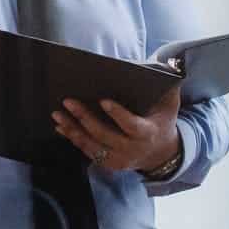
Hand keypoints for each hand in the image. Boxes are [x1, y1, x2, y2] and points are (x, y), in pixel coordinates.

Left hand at [50, 82, 181, 174]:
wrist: (160, 152)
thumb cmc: (162, 119)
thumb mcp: (170, 102)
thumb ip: (168, 83)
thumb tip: (166, 64)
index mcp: (148, 133)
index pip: (132, 126)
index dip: (118, 115)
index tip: (102, 101)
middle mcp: (132, 150)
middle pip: (105, 136)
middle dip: (85, 118)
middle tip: (68, 101)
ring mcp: (119, 160)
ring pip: (92, 146)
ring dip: (73, 130)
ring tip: (58, 113)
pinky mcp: (108, 164)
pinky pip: (87, 152)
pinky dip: (73, 138)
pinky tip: (61, 126)